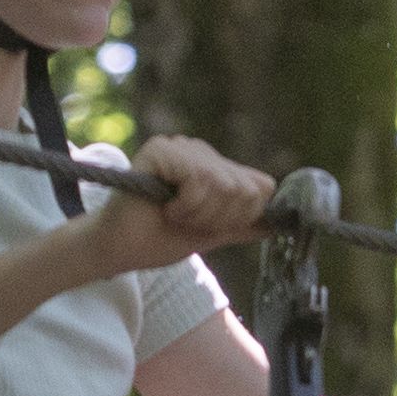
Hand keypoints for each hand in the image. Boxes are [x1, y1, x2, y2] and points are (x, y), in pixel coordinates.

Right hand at [112, 132, 274, 265]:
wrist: (119, 248)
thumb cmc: (158, 239)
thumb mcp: (211, 234)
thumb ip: (242, 225)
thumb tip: (278, 224)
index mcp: (215, 167)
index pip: (261, 187)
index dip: (243, 215)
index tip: (211, 226)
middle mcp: (200, 151)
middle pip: (245, 190)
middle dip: (218, 219)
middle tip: (187, 222)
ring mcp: (180, 147)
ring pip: (224, 186)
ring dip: (199, 215)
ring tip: (174, 216)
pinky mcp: (161, 150)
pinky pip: (198, 181)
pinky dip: (185, 206)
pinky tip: (164, 208)